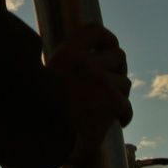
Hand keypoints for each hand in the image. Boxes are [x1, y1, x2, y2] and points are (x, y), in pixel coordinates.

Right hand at [46, 23, 132, 159]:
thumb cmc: (39, 115)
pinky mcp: (113, 101)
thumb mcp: (44, 81)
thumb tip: (84, 65)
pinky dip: (123, 115)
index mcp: (66, 54)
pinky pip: (127, 106)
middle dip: (118, 70)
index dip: (107, 39)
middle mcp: (85, 63)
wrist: (43, 137)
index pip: (95, 30)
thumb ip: (64, 69)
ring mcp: (101, 81)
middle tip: (110, 85)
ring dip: (119, 95)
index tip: (109, 48)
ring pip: (125, 83)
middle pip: (119, 56)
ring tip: (106, 109)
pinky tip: (116, 122)